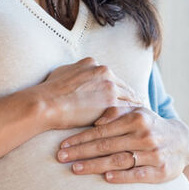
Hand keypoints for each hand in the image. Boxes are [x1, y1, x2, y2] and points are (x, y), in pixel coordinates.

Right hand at [29, 56, 143, 129]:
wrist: (46, 103)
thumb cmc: (49, 92)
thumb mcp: (62, 72)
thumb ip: (75, 72)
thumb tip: (75, 74)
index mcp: (93, 64)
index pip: (112, 78)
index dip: (119, 89)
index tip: (125, 97)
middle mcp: (104, 71)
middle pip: (125, 87)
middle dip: (131, 98)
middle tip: (141, 109)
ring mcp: (109, 86)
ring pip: (129, 98)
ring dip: (136, 108)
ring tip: (142, 119)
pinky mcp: (110, 103)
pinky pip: (127, 110)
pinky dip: (132, 117)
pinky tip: (136, 125)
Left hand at [56, 106, 188, 182]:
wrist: (182, 143)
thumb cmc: (151, 127)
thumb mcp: (137, 113)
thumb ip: (117, 112)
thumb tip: (96, 119)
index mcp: (137, 118)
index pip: (102, 130)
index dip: (81, 138)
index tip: (63, 144)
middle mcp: (145, 135)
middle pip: (107, 145)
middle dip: (81, 151)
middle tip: (61, 157)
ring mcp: (153, 154)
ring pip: (119, 160)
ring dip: (95, 165)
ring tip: (75, 168)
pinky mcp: (160, 171)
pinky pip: (138, 174)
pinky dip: (122, 176)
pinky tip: (106, 178)